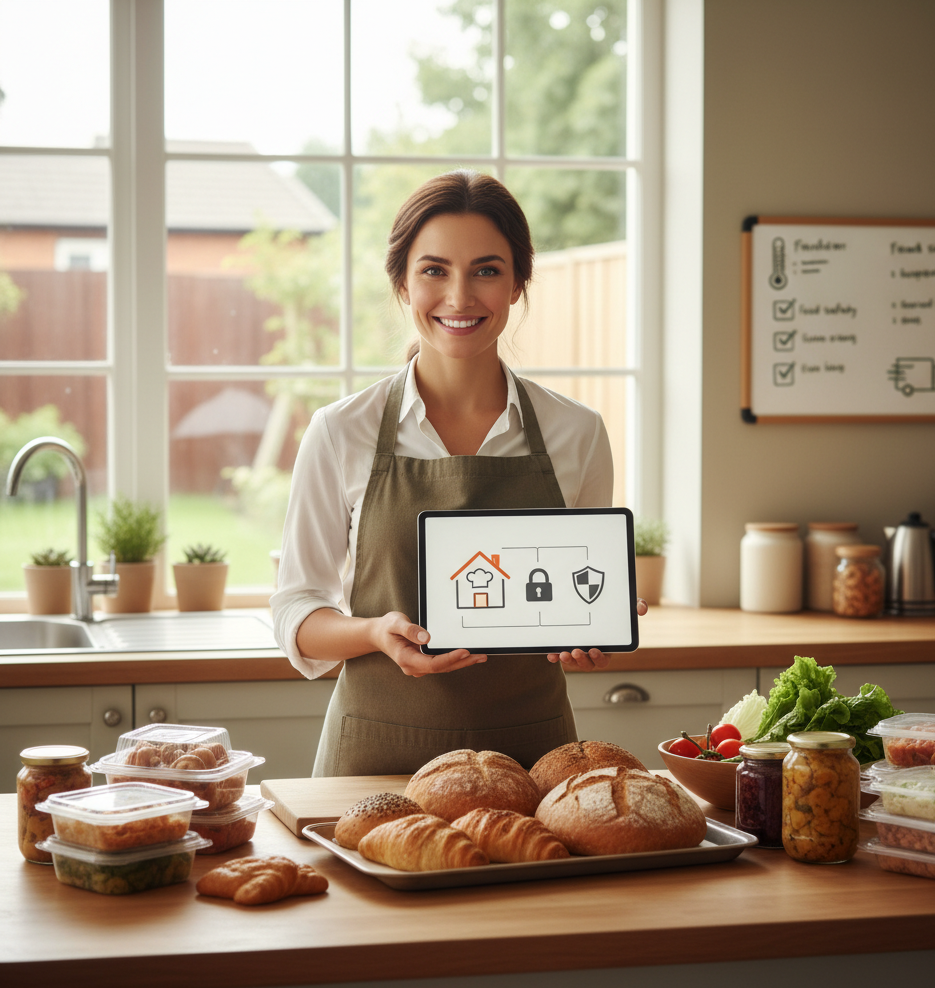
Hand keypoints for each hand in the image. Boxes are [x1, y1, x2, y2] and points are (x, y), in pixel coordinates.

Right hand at [371, 611, 486, 677]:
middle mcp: (414, 666)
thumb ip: (409, 630)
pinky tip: (468, 655)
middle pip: (442, 668)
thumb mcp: (395, 623)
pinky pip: (442, 663)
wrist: (379, 634)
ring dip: (462, 662)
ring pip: (444, 667)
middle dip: (462, 662)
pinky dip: (456, 660)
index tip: (464, 651)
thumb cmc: (387, 628)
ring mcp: (419, 666)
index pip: (432, 664)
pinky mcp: (424, 662)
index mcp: (406, 658)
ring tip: (480, 656)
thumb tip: (426, 637)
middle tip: (480, 655)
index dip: (449, 659)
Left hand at [545, 599, 646, 669]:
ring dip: (569, 660)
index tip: (593, 650)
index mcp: (607, 648)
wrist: (588, 603)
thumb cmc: (611, 610)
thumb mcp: (623, 606)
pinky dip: (556, 657)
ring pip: (574, 662)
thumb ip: (635, 606)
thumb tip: (641, 608)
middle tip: (576, 651)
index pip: (604, 658)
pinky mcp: (567, 648)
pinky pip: (561, 656)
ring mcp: (579, 651)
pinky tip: (552, 654)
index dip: (599, 657)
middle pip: (588, 664)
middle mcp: (593, 652)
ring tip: (563, 652)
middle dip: (581, 660)